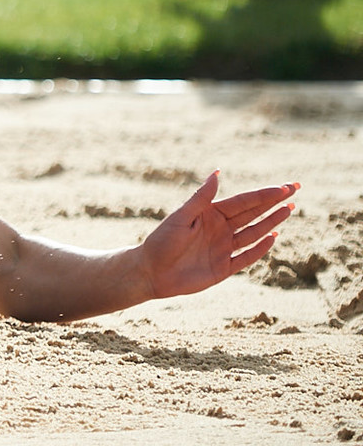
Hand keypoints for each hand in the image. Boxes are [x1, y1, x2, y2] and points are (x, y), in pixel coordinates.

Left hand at [137, 172, 297, 299]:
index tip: (284, 186)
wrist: (151, 272)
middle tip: (295, 189)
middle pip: (253, 213)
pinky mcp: (224, 268)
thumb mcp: (181, 217)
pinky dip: (260, 248)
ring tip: (290, 209)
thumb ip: (201, 198)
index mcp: (210, 214)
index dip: (264, 194)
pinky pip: (247, 257)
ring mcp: (223, 248)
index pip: (243, 202)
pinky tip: (273, 237)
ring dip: (271, 221)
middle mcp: (220, 229)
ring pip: (254, 233)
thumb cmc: (161, 241)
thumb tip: (217, 172)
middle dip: (274, 202)